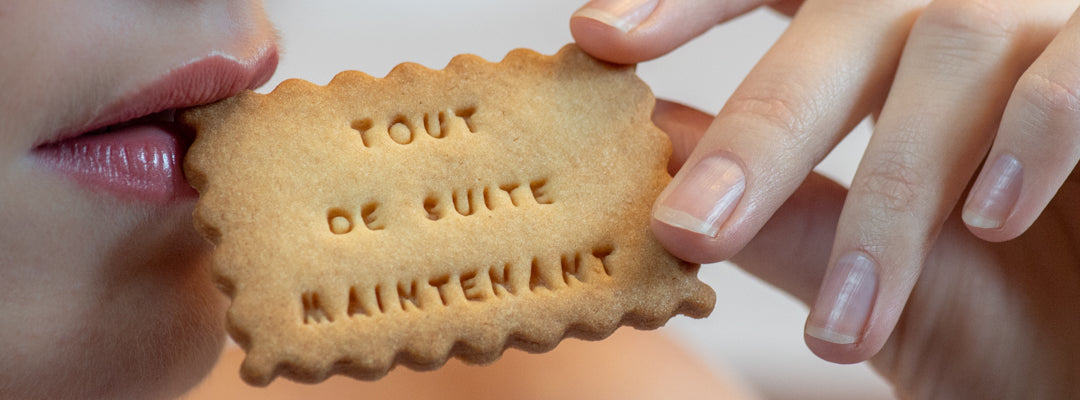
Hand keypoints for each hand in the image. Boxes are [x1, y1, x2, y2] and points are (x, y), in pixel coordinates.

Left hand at [572, 0, 1079, 367]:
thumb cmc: (1009, 300)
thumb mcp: (875, 262)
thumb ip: (783, 209)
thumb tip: (659, 157)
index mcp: (885, 38)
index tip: (597, 36)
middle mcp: (956, 6)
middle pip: (846, 19)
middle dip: (763, 128)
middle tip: (691, 227)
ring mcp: (1045, 17)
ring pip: (951, 48)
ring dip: (892, 191)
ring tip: (843, 322)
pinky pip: (1070, 71)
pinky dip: (1030, 137)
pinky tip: (990, 217)